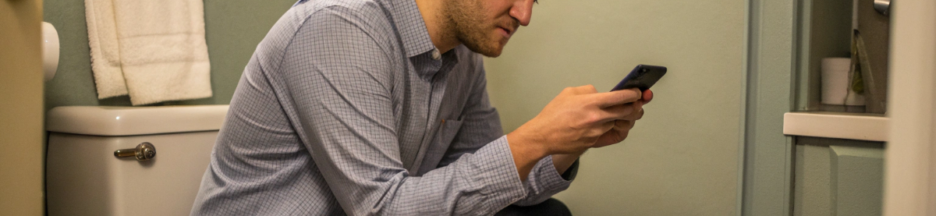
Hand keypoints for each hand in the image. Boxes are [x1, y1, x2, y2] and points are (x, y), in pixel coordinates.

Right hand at [508, 85, 642, 155]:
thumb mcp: (569, 93)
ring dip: (624, 118)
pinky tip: (614, 123)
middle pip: (627, 111)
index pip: (621, 97)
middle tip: (638, 102)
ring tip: (625, 112)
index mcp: (591, 103)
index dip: (634, 94)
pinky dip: (614, 128)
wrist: (543, 136)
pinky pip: (611, 134)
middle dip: (636, 106)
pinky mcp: (594, 142)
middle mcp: (596, 118)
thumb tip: (603, 93)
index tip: (638, 92)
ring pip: (620, 123)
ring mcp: (596, 132)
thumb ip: (589, 91)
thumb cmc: (554, 114)